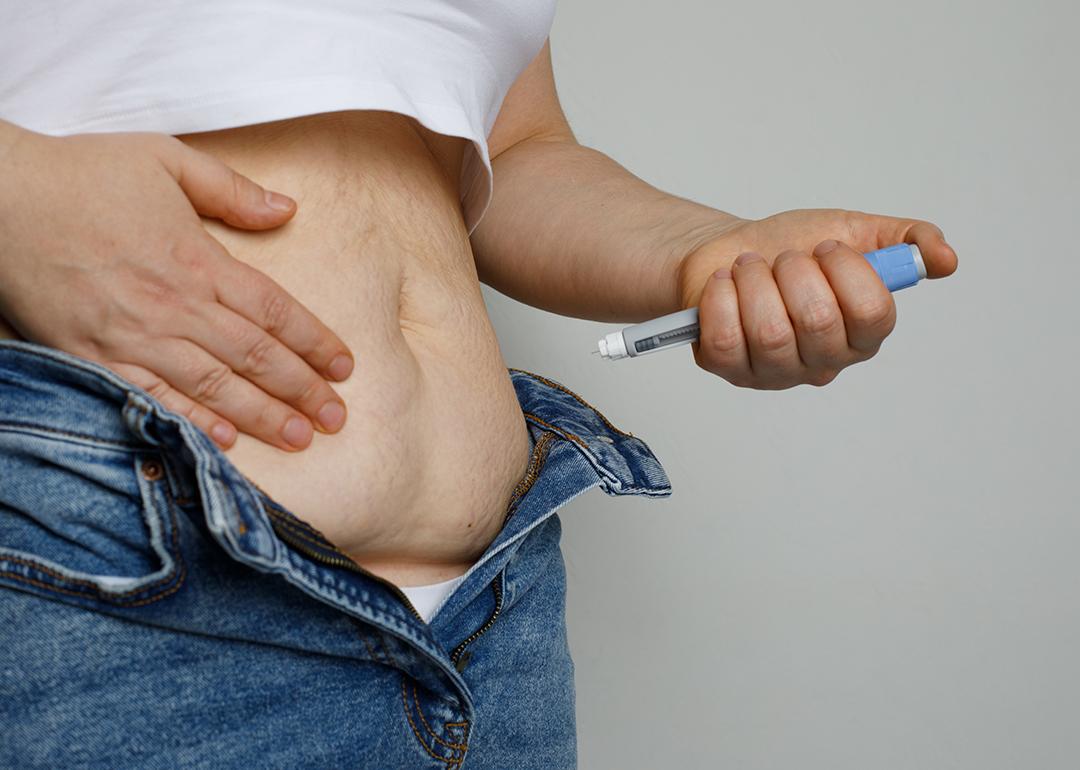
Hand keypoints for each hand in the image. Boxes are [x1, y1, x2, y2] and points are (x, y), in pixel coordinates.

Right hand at [0, 123, 353, 449]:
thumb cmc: (84, 173)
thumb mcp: (166, 159)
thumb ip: (233, 190)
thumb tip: (289, 209)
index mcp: (198, 259)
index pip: (275, 310)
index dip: (315, 342)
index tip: (345, 367)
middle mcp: (174, 304)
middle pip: (254, 356)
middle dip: (302, 390)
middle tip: (335, 418)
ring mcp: (133, 335)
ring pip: (214, 386)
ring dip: (262, 415)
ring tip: (300, 438)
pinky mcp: (93, 357)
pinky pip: (152, 398)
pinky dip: (190, 422)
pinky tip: (225, 442)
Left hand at [676, 209, 957, 388]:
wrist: (729, 251)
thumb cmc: (793, 247)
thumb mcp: (855, 231)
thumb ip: (906, 241)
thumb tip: (947, 260)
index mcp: (861, 334)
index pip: (874, 314)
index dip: (847, 271)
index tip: (825, 247)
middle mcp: (822, 362)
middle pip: (818, 322)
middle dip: (795, 272)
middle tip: (784, 258)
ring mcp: (773, 372)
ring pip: (770, 333)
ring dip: (755, 280)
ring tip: (749, 267)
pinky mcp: (728, 369)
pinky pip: (725, 340)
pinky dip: (722, 297)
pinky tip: (726, 283)